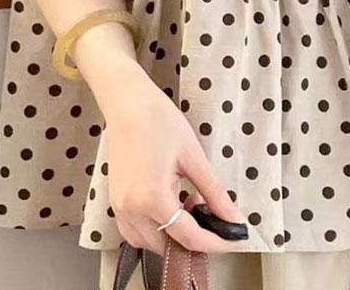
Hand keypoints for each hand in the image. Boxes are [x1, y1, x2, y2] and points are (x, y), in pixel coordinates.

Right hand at [103, 68, 248, 255]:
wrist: (127, 102)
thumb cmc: (158, 120)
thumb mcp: (193, 156)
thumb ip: (214, 193)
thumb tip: (233, 218)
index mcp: (153, 198)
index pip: (189, 238)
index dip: (216, 243)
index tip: (234, 240)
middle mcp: (132, 209)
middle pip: (167, 247)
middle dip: (193, 240)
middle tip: (213, 218)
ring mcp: (119, 207)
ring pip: (148, 244)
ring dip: (172, 237)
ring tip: (189, 207)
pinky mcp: (114, 201)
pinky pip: (133, 232)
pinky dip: (153, 230)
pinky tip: (169, 208)